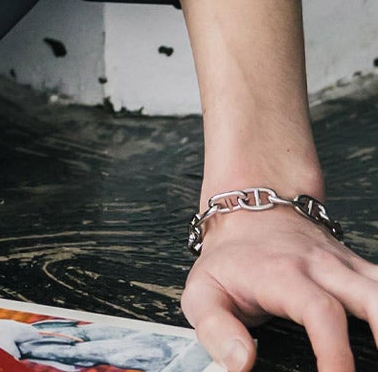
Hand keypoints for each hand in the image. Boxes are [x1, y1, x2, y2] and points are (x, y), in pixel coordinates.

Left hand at [180, 203, 377, 371]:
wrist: (249, 207)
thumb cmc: (230, 258)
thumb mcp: (202, 291)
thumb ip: (215, 329)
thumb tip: (240, 363)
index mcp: (284, 274)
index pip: (321, 312)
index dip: (335, 354)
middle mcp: (322, 267)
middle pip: (371, 297)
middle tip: (375, 370)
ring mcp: (346, 266)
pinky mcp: (360, 270)